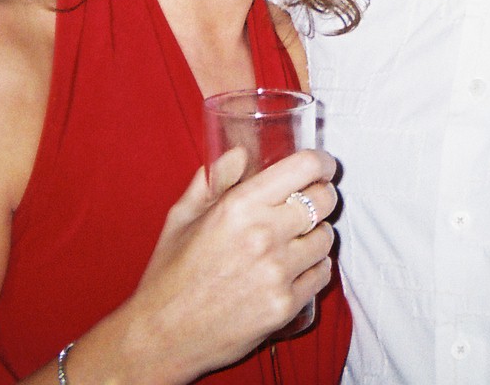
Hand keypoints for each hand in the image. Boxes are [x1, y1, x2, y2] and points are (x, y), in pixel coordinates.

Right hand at [66, 147, 339, 381]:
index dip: (321, 163)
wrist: (162, 336)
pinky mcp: (286, 305)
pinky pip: (322, 274)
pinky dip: (314, 269)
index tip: (323, 166)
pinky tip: (294, 270)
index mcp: (239, 207)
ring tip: (295, 241)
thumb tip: (241, 153)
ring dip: (316, 235)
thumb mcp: (182, 216)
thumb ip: (214, 179)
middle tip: (309, 203)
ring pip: (326, 238)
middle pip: (325, 200)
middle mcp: (264, 235)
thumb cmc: (169, 275)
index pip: (304, 168)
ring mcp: (278, 273)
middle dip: (322, 196)